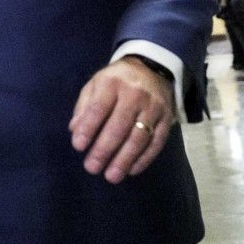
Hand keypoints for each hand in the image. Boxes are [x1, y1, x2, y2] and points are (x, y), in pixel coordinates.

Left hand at [68, 57, 174, 183]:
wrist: (152, 68)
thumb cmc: (116, 81)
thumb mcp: (95, 84)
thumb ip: (84, 107)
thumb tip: (75, 131)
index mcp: (112, 83)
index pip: (99, 108)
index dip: (88, 128)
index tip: (78, 146)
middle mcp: (135, 94)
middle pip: (119, 126)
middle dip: (104, 149)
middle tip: (92, 167)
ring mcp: (153, 107)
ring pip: (139, 137)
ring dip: (124, 159)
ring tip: (111, 176)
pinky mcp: (167, 118)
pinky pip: (157, 142)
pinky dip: (144, 158)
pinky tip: (131, 170)